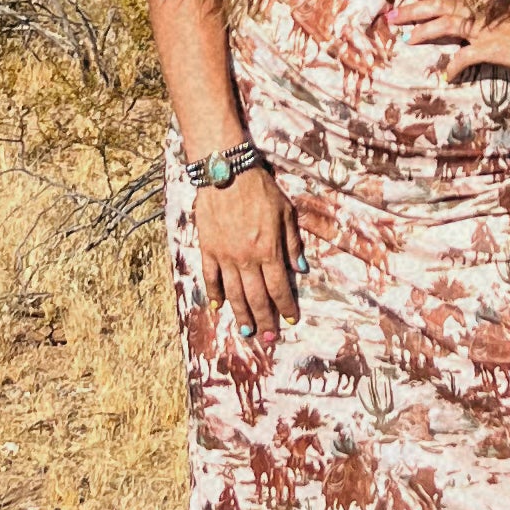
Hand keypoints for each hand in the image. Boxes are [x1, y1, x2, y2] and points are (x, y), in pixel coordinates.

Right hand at [195, 162, 301, 341]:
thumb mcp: (285, 212)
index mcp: (268, 250)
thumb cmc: (260, 189)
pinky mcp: (208, 248)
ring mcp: (225, 255)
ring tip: (247, 330)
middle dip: (265, 319)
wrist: (226, 172)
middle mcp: (247, 258)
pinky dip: (214, 293)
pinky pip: (211, 277)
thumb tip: (301, 269)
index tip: (291, 320)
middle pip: (257, 297)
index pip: (279, 287)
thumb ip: (292, 243)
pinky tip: (218, 306)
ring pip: (233, 293)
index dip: (285, 307)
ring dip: (241, 314)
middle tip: (269, 337)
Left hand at [390, 0, 509, 79]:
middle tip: (392, 15)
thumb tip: (480, 17)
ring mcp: (487, 28)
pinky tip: (445, 75)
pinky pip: (466, 56)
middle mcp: (483, 10)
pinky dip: (453, 65)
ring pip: (446, 23)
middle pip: (441, 4)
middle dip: (414, 9)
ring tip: (406, 38)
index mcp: (486, 0)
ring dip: (423, 31)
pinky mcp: (493, 47)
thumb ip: (494, 13)